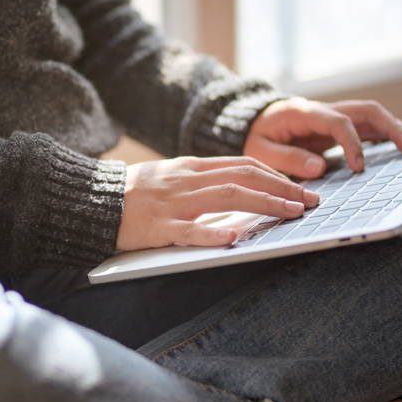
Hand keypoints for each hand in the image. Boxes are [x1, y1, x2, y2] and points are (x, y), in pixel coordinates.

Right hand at [116, 156, 318, 250]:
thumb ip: (201, 182)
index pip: (243, 164)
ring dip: (265, 203)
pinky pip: (188, 230)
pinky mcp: (157, 227)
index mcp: (190, 167)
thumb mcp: (170, 178)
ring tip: (291, 213)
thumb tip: (240, 190)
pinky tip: (234, 237)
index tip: (300, 188)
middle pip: (243, 177)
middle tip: (310, 202)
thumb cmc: (131, 194)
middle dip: (282, 188)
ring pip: (226, 196)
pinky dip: (213, 233)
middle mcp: (186, 179)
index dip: (276, 175)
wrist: (91, 200)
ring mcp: (172, 203)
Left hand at [243, 98, 401, 178]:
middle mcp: (323, 110)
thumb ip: (287, 159)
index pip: (338, 122)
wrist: (249, 121)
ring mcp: (333, 116)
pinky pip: (368, 125)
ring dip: (399, 126)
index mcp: (303, 113)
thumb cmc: (254, 136)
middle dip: (390, 127)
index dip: (352, 144)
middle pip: (364, 111)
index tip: (359, 168)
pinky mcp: (338, 125)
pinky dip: (390, 129)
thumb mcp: (260, 151)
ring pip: (371, 116)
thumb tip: (320, 168)